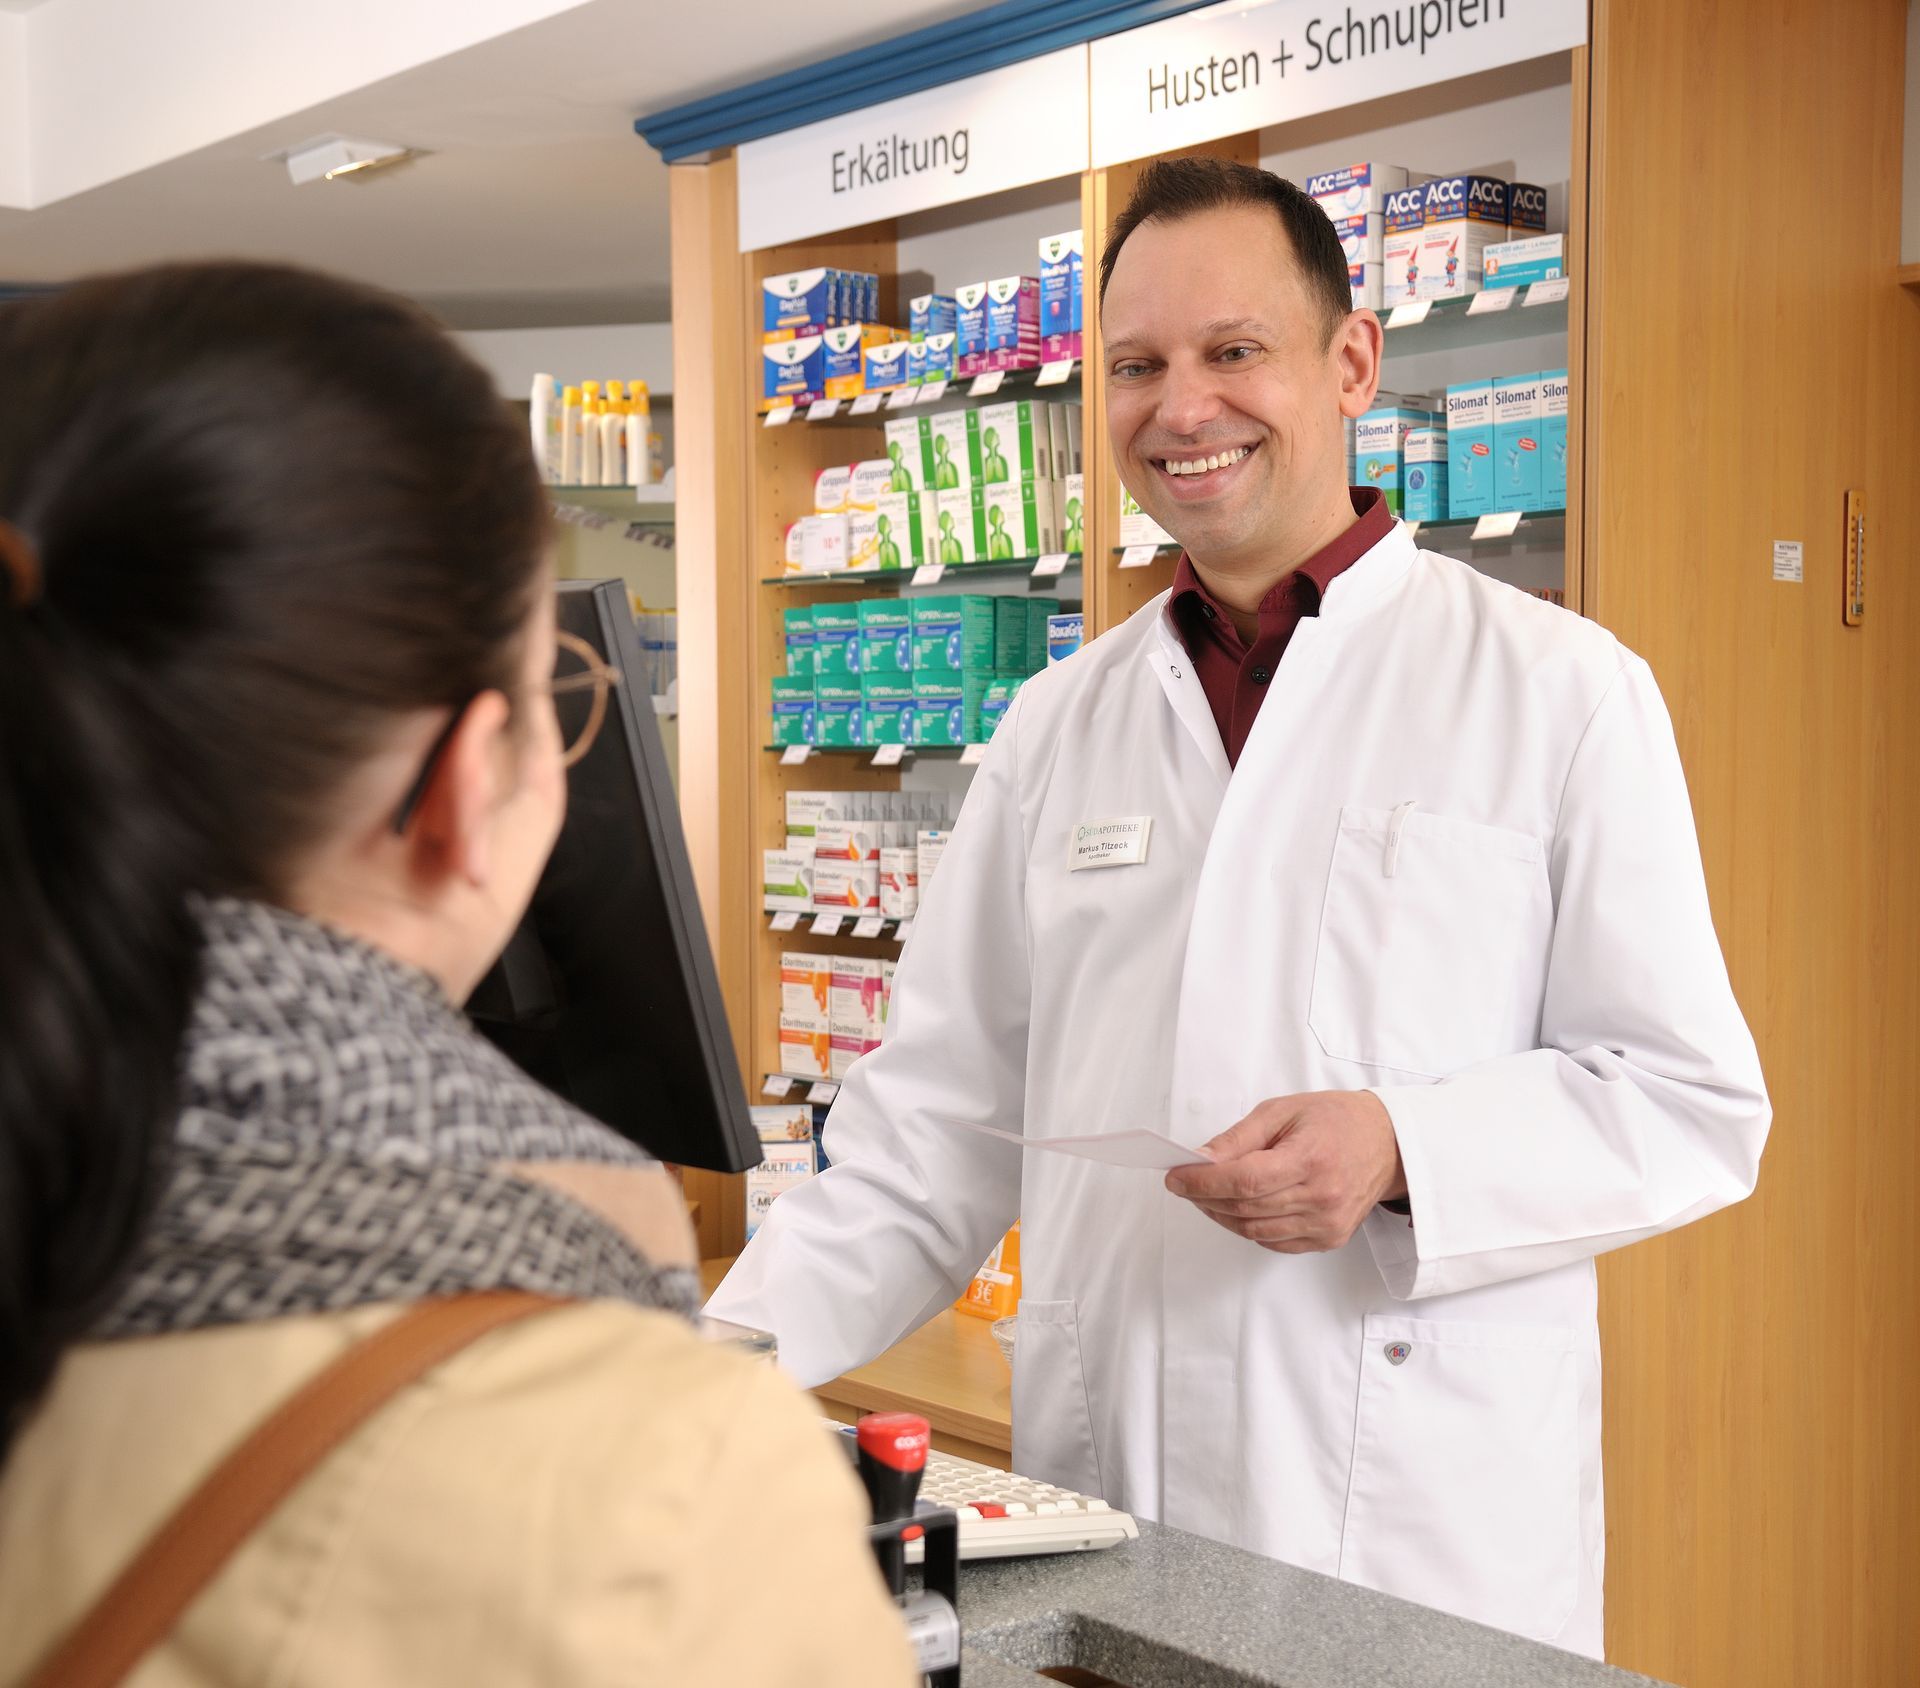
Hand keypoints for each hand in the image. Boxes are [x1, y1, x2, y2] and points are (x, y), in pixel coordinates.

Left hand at [1164, 1091, 1405, 1253]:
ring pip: (1255, 1230)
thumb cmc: (1335, 1120)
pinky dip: (1249, 1227)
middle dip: (1205, 1197)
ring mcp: (1328, 1223)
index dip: (1204, 1183)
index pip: (1245, 1181)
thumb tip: (1200, 1158)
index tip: (1175, 1177)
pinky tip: (1240, 1207)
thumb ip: (1239, 1138)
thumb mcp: (1282, 1111)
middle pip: (1246, 1208)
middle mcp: (1322, 1197)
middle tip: (1184, 1182)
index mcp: (1310, 1159)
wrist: (1388, 1143)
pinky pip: (1274, 1241)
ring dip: (1222, 1215)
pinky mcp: (1330, 1238)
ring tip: (1207, 1194)